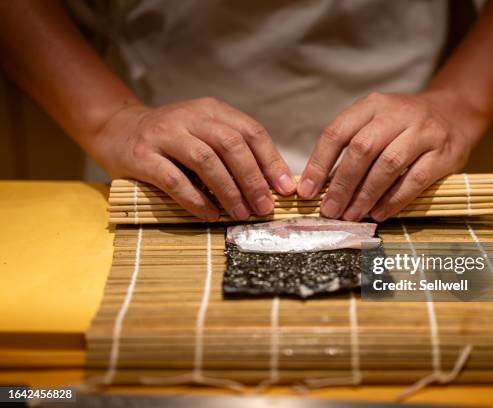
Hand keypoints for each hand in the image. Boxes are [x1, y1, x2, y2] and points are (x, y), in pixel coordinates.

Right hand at [90, 98, 295, 220]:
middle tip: (264, 207)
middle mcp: (189, 116)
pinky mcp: (141, 156)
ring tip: (241, 214)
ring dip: (228, 191)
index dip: (271, 161)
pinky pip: (174, 180)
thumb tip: (273, 183)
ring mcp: (164, 134)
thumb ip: (233, 149)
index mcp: (211, 110)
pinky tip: (210, 215)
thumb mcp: (204, 132)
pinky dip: (196, 200)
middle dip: (253, 179)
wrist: (117, 129)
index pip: (251, 131)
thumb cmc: (171, 138)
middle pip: (231, 145)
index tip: (285, 188)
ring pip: (206, 161)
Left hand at [298, 90, 484, 221]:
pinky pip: (415, 179)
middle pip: (362, 149)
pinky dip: (394, 199)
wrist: (456, 112)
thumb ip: (352, 146)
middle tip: (330, 210)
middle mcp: (397, 113)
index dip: (319, 163)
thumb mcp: (377, 122)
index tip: (307, 191)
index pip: (337, 132)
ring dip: (366, 194)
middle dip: (342, 184)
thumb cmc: (405, 125)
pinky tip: (379, 213)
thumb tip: (321, 186)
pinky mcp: (445, 152)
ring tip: (352, 215)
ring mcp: (424, 131)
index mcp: (372, 105)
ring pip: (388, 164)